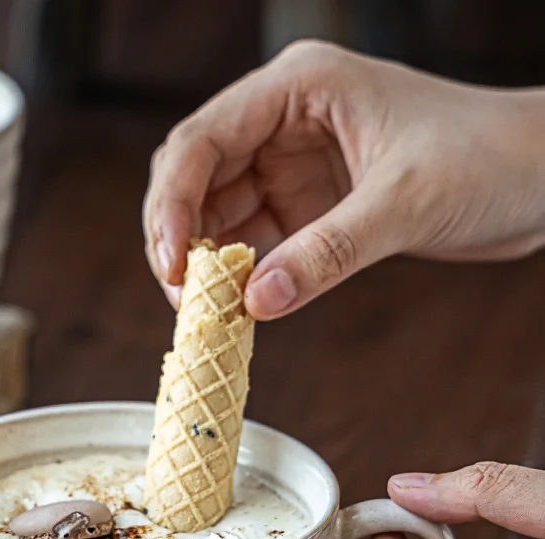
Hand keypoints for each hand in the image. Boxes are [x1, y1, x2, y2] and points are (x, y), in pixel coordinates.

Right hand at [143, 41, 544, 317]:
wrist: (538, 179)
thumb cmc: (488, 157)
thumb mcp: (405, 202)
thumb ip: (328, 252)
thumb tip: (256, 302)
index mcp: (300, 88)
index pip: (204, 139)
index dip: (173, 202)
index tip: (170, 263)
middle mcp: (286, 123)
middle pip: (197, 177)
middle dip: (178, 237)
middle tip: (181, 297)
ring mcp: (294, 166)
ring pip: (218, 215)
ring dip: (203, 262)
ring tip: (202, 311)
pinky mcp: (310, 207)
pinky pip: (254, 243)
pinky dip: (238, 276)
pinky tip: (233, 306)